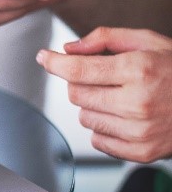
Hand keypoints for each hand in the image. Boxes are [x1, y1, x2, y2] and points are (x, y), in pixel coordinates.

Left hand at [36, 27, 171, 162]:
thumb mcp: (147, 41)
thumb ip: (104, 39)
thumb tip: (68, 50)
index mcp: (138, 70)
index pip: (78, 70)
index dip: (54, 63)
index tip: (43, 57)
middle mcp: (137, 103)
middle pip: (76, 94)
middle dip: (81, 81)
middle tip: (102, 76)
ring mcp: (139, 132)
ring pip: (84, 117)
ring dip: (92, 104)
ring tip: (119, 96)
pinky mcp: (140, 153)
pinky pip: (97, 140)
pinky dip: (103, 127)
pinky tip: (124, 116)